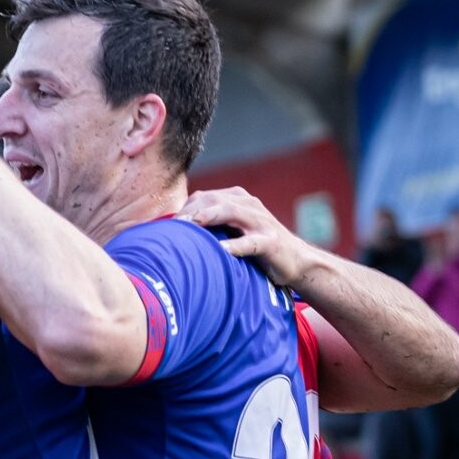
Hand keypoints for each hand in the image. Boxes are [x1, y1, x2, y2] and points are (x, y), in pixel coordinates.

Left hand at [178, 186, 320, 288]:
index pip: (202, 197)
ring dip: (209, 217)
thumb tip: (173, 235)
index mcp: (236, 199)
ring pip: (231, 212)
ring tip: (190, 225)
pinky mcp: (271, 241)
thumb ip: (210, 227)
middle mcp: (248, 205)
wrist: (296, 260)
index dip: (183, 210)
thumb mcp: (232, 231)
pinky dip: (236, 245)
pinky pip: (251, 242)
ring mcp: (260, 221)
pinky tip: (222, 251)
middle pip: (213, 200)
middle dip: (190, 211)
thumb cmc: (256, 247)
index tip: (162, 226)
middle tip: (170, 227)